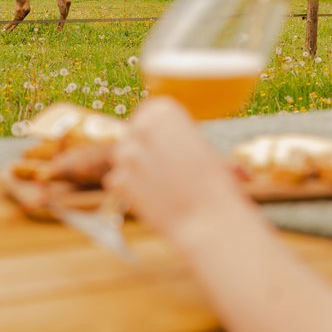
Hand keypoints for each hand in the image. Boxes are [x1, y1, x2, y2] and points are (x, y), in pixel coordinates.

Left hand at [107, 98, 248, 245]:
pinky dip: (130, 190)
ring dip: (136, 170)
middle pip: (132, 134)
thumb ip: (176, 138)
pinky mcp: (119, 180)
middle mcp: (142, 126)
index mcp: (165, 110)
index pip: (148, 112)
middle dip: (144, 150)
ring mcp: (127, 153)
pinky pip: (117, 180)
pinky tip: (152, 198)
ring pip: (122, 157)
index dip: (158, 132)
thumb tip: (165, 143)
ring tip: (163, 186)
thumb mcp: (202, 148)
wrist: (211, 221)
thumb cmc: (215, 185)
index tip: (168, 146)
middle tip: (165, 169)